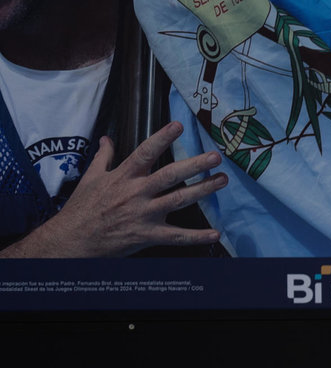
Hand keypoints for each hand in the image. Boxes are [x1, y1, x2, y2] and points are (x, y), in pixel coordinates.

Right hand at [4, 121, 226, 257]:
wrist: (71, 241)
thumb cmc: (82, 209)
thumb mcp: (90, 178)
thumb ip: (103, 158)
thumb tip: (106, 139)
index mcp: (124, 177)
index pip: (145, 152)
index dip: (162, 138)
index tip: (179, 125)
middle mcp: (137, 193)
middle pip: (170, 175)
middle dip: (195, 165)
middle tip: (216, 157)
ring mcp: (144, 214)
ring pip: (179, 200)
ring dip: (204, 190)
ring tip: (222, 180)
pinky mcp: (148, 235)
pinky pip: (177, 236)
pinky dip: (197, 237)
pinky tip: (215, 234)